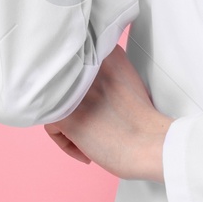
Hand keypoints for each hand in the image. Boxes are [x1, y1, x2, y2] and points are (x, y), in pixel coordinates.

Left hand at [43, 45, 173, 182]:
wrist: (152, 144)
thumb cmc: (143, 121)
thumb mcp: (126, 80)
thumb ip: (103, 73)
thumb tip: (79, 85)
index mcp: (106, 52)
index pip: (75, 63)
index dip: (79, 87)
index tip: (88, 101)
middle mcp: (88, 66)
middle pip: (62, 83)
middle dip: (71, 104)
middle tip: (89, 121)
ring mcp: (75, 89)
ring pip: (54, 104)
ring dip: (68, 124)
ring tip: (89, 138)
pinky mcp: (66, 115)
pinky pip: (51, 127)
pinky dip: (66, 143)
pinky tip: (86, 148)